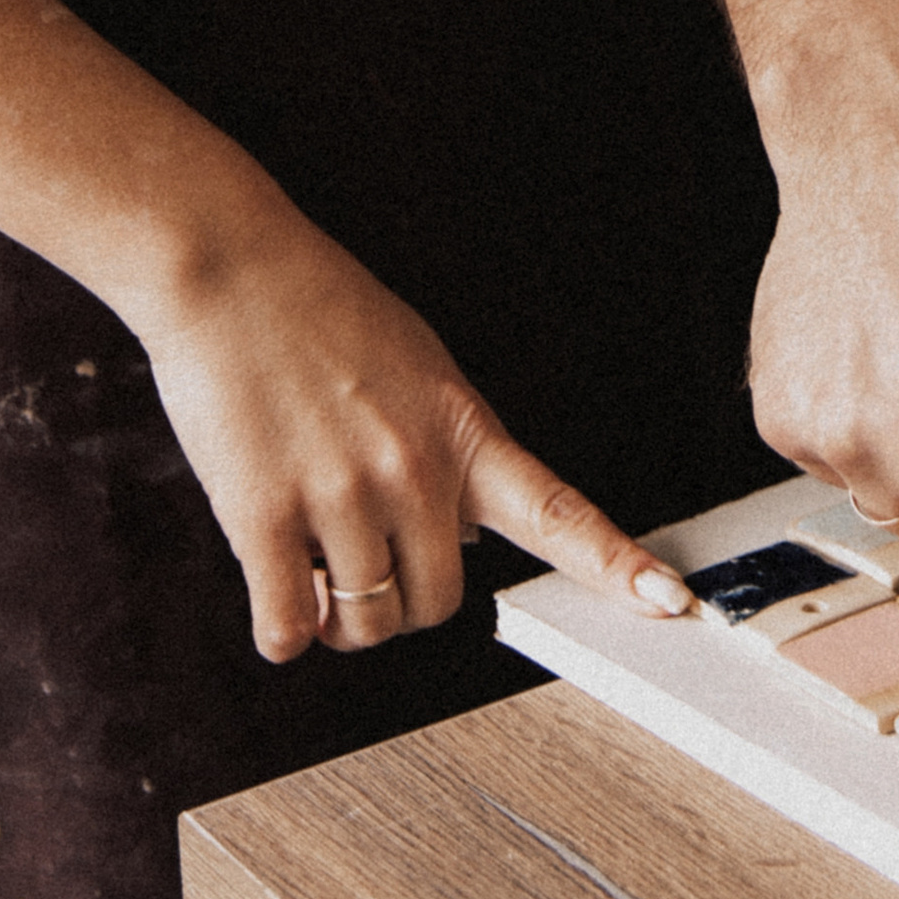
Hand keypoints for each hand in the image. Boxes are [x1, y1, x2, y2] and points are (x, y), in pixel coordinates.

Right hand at [138, 204, 692, 659]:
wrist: (228, 268)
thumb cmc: (316, 310)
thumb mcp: (417, 366)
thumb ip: (450, 450)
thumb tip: (468, 539)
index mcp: (462, 427)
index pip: (557, 509)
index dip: (615, 563)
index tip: (670, 602)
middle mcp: (414, 468)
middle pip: (440, 604)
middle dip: (404, 599)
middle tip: (366, 559)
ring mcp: (343, 495)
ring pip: (368, 624)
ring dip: (341, 618)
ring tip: (315, 563)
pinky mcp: (266, 519)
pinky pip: (290, 629)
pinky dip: (285, 629)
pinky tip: (278, 590)